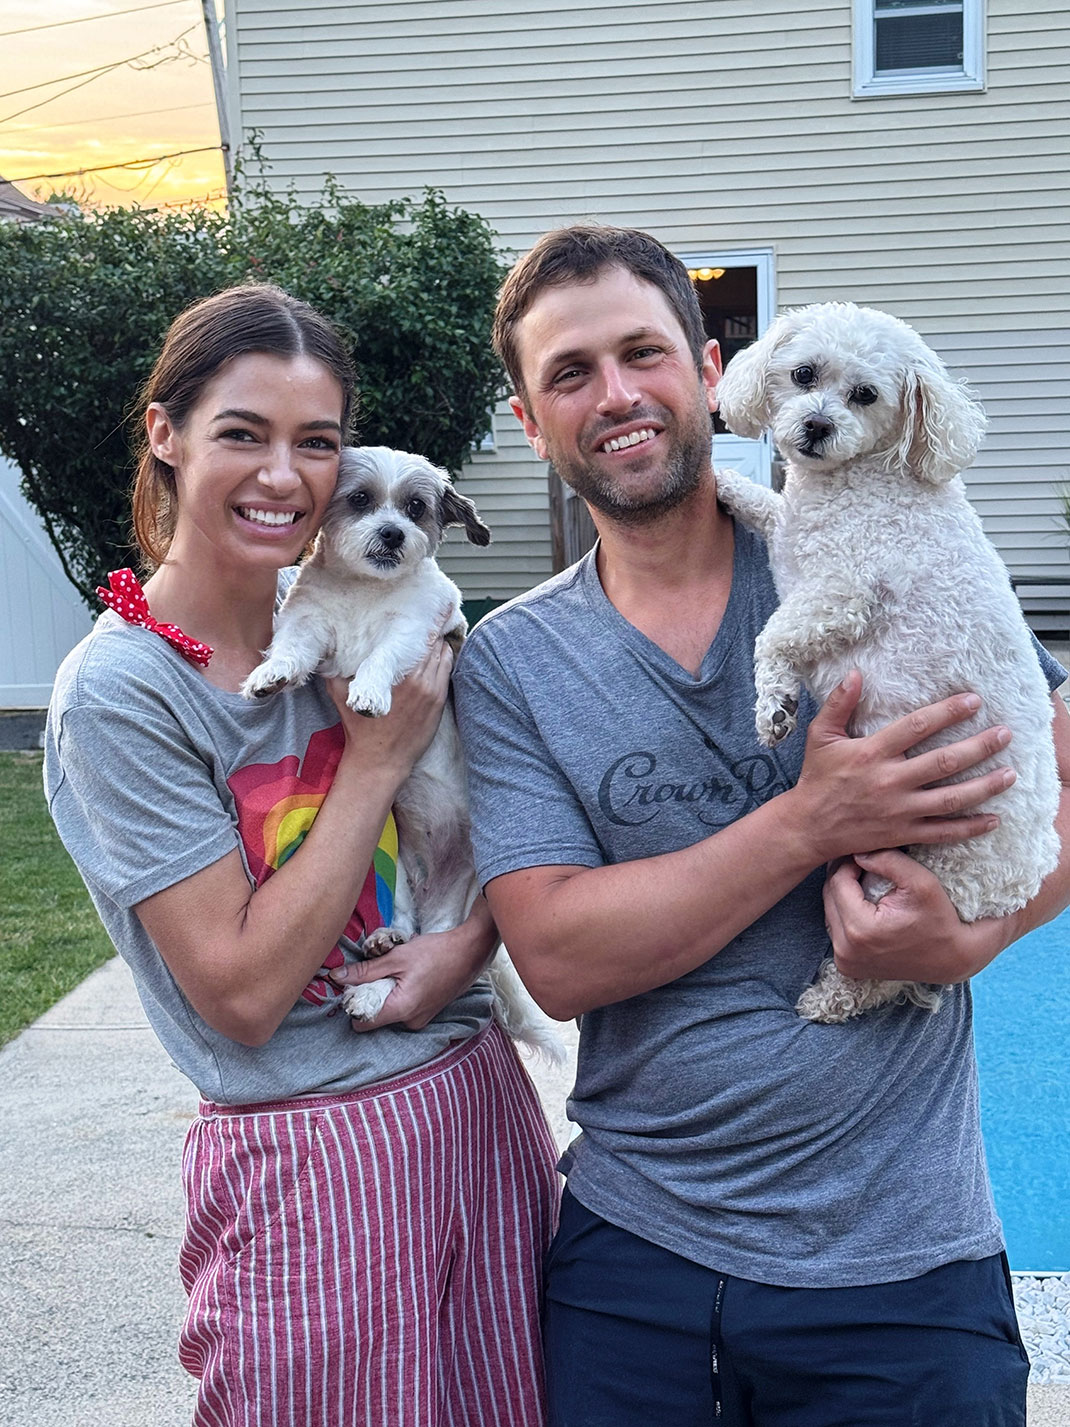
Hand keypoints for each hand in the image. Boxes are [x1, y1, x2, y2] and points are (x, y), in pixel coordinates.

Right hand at [324, 634, 453, 776]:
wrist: (380, 761)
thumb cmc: (360, 729)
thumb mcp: (340, 695)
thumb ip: (334, 670)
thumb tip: (326, 649)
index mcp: (395, 673)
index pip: (416, 637)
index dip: (417, 623)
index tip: (413, 615)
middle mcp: (417, 679)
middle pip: (432, 642)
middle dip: (429, 630)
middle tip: (424, 620)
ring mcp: (431, 691)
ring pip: (443, 654)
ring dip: (439, 644)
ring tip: (432, 635)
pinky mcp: (439, 702)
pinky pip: (447, 671)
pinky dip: (445, 660)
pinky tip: (439, 654)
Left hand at [330, 922, 492, 1030]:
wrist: (470, 951)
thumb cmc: (435, 953)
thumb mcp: (396, 958)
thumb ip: (365, 971)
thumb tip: (338, 977)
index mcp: (401, 1010)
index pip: (361, 1024)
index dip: (353, 1005)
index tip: (355, 986)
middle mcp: (410, 1022)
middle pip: (376, 1018)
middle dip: (371, 998)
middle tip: (376, 973)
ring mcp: (421, 1020)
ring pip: (390, 1013)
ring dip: (386, 995)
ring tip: (396, 972)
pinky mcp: (428, 1013)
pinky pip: (404, 1010)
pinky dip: (400, 995)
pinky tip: (408, 976)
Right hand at [793, 672, 1014, 865]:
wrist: (808, 827)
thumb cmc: (817, 778)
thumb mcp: (820, 736)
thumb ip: (839, 704)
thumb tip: (856, 673)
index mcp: (872, 753)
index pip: (917, 727)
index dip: (948, 712)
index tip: (973, 701)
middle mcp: (890, 781)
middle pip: (944, 762)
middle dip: (979, 746)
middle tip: (1005, 734)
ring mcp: (900, 810)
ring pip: (951, 798)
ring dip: (984, 786)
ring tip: (1010, 773)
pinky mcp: (903, 833)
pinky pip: (943, 832)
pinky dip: (970, 827)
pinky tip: (994, 819)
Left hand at [823, 849, 1004, 984]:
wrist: (952, 958)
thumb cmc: (940, 919)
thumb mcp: (921, 881)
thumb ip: (887, 860)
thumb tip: (857, 852)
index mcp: (860, 930)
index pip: (837, 882)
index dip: (848, 862)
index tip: (863, 852)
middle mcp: (845, 950)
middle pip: (829, 897)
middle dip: (843, 876)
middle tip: (861, 862)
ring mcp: (845, 962)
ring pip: (830, 912)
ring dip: (843, 894)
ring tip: (863, 881)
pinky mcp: (848, 967)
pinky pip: (837, 929)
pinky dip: (846, 913)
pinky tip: (863, 903)